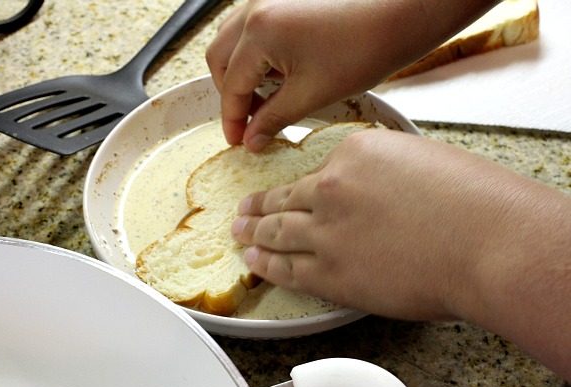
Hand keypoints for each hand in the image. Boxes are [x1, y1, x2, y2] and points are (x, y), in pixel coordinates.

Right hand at [206, 0, 499, 150]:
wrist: (399, 16)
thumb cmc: (364, 48)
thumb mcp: (312, 94)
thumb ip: (274, 119)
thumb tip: (252, 139)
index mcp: (259, 32)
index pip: (232, 85)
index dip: (233, 119)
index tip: (238, 140)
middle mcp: (255, 10)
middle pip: (220, 59)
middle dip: (230, 94)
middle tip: (248, 123)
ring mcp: (268, 0)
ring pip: (232, 41)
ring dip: (238, 72)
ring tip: (261, 100)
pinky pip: (251, 28)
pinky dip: (252, 54)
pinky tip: (272, 73)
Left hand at [230, 129, 570, 380]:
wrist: (485, 242)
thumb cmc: (473, 202)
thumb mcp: (424, 160)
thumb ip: (386, 172)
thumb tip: (375, 192)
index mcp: (355, 153)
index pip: (322, 168)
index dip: (313, 185)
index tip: (302, 191)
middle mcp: (331, 187)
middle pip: (285, 198)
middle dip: (260, 205)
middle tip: (243, 210)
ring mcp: (325, 232)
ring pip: (277, 231)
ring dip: (254, 233)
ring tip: (240, 233)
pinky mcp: (331, 274)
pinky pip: (287, 268)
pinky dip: (266, 264)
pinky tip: (254, 261)